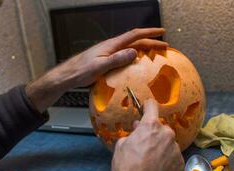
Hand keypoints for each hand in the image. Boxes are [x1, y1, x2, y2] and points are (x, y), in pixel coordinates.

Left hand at [26, 28, 166, 112]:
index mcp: (112, 45)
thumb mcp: (100, 66)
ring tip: (155, 53)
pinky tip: (138, 62)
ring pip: (131, 48)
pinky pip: (125, 56)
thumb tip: (134, 53)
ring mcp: (110, 53)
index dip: (149, 33)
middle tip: (164, 46)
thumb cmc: (81, 70)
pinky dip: (135, 56)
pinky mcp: (107, 60)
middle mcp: (112, 47)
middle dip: (151, 42)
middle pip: (135, 41)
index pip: (134, 35)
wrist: (69, 75)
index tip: (161, 32)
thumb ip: (116, 59)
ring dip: (144, 49)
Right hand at [105, 99, 183, 170]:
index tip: (146, 107)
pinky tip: (157, 166)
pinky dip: (166, 158)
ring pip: (167, 142)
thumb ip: (134, 132)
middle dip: (153, 132)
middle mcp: (166, 134)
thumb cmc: (125, 166)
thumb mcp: (122, 144)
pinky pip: (173, 154)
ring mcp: (175, 148)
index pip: (152, 106)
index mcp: (151, 126)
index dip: (147, 106)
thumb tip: (139, 128)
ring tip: (150, 159)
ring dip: (161, 145)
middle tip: (144, 143)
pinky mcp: (179, 162)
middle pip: (160, 127)